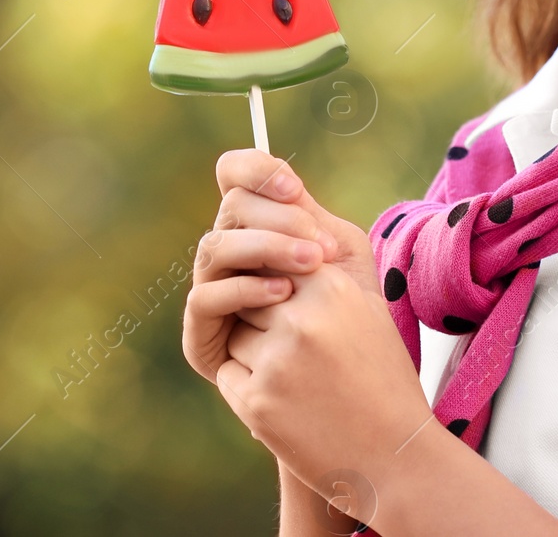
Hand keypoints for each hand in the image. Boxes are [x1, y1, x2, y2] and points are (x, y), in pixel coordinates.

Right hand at [182, 151, 376, 382]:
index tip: (293, 186)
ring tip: (314, 265)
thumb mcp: (342, 262)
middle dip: (280, 218)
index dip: (255, 170)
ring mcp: (215, 291)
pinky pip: (204, 298)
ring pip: (215, 247)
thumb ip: (315, 223)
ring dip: (265, 248)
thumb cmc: (353, 317)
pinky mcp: (203, 335)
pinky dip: (243, 290)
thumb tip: (287, 184)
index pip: (236, 177)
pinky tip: (283, 294)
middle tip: (322, 245)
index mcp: (262, 225)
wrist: (354, 389)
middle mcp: (233, 253)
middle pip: (231, 208)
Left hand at [219, 259, 437, 515]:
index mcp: (332, 288)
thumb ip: (324, 276)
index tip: (300, 312)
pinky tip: (288, 403)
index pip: (276, 263)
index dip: (282, 288)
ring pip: (236, 336)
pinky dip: (247, 387)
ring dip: (255, 354)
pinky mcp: (256, 403)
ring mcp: (276, 362)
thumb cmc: (383, 379)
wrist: (395, 457)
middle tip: (303, 353)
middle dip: (266, 321)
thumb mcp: (368, 312)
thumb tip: (281, 245)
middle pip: (250, 298)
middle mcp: (302, 319)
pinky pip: (229, 374)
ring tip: (300, 380)